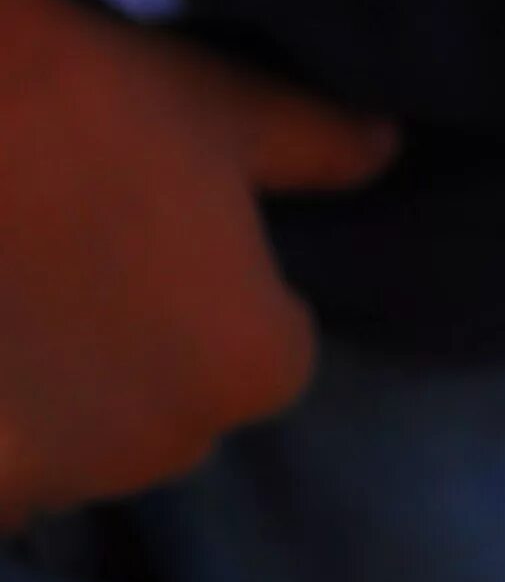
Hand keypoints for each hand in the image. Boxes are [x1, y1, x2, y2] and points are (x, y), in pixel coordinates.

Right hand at [0, 0, 394, 527]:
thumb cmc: (86, 98)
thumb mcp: (225, 108)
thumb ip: (322, 146)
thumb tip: (388, 146)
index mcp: (259, 367)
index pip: (270, 349)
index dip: (217, 292)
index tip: (153, 232)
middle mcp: (173, 445)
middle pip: (176, 407)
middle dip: (141, 356)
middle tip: (74, 259)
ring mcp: (62, 475)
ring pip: (85, 449)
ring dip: (61, 403)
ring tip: (17, 298)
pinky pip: (8, 483)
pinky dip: (1, 439)